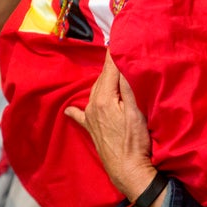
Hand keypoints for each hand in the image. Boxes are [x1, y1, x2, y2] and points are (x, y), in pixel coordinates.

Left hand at [64, 51, 156, 200]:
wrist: (128, 172)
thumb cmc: (136, 142)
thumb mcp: (137, 110)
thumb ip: (128, 85)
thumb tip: (122, 62)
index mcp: (104, 97)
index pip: (110, 68)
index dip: (114, 51)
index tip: (118, 34)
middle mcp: (92, 105)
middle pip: (103, 78)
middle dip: (111, 64)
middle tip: (121, 50)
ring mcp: (91, 118)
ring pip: (96, 91)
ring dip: (104, 80)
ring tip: (112, 69)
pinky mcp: (92, 130)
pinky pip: (82, 115)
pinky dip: (78, 110)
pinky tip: (69, 111)